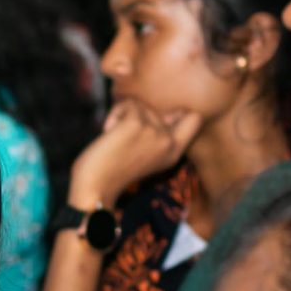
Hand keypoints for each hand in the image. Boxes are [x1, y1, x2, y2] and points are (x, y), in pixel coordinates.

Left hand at [66, 99, 203, 210]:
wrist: (95, 186)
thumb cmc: (115, 170)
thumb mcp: (148, 155)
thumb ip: (162, 135)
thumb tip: (174, 112)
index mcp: (174, 153)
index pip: (195, 119)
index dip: (178, 113)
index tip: (160, 122)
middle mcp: (169, 142)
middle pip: (160, 109)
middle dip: (140, 116)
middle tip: (126, 138)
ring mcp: (154, 132)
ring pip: (140, 104)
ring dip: (122, 116)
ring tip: (115, 138)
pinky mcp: (135, 123)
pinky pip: (127, 104)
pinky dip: (114, 114)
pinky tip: (108, 132)